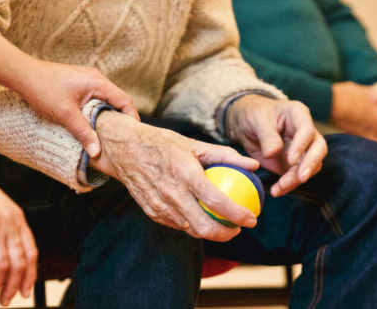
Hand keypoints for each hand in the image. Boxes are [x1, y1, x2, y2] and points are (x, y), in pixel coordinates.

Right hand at [0, 160, 37, 306]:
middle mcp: (9, 221)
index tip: (24, 291)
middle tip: (4, 301)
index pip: (31, 252)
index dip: (29, 275)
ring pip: (3, 265)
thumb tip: (2, 243)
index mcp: (16, 216)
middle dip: (13, 287)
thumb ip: (1, 221)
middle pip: (19, 263)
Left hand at [16, 58, 139, 156]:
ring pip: (105, 101)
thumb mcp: (65, 114)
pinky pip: (94, 100)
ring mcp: (87, 81)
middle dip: (120, 120)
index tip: (132, 136)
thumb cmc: (43, 89)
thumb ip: (83, 133)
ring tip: (108, 136)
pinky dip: (96, 112)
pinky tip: (91, 125)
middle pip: (117, 101)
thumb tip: (97, 152)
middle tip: (122, 139)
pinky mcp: (78, 85)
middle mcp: (96, 79)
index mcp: (98, 82)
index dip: (131, 118)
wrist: (22, 75)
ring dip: (107, 117)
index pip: (124, 101)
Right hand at [89, 112, 259, 241]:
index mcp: (185, 173)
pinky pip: (177, 225)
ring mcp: (160, 206)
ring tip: (223, 224)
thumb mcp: (194, 144)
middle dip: (227, 234)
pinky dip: (192, 225)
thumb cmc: (161, 143)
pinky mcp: (152, 212)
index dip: (238, 214)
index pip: (217, 201)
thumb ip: (225, 155)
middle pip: (204, 227)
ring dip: (210, 232)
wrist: (124, 149)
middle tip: (238, 228)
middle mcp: (172, 193)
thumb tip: (253, 165)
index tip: (251, 218)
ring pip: (191, 230)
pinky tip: (201, 218)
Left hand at [226, 95, 326, 196]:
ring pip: (310, 166)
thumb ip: (267, 135)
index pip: (307, 130)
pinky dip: (289, 185)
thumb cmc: (254, 114)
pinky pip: (297, 176)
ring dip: (297, 179)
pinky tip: (277, 191)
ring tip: (280, 187)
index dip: (302, 146)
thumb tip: (273, 153)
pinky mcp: (294, 164)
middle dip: (311, 164)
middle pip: (318, 148)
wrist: (246, 125)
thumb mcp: (257, 120)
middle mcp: (306, 132)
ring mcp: (303, 149)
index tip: (291, 160)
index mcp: (298, 114)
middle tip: (301, 178)